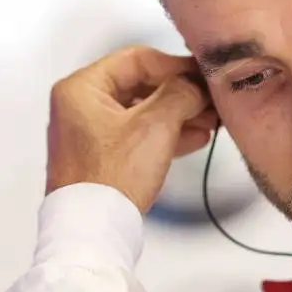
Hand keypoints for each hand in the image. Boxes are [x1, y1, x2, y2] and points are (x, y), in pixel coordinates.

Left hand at [45, 46, 217, 213]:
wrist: (92, 231)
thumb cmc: (110, 179)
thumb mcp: (154, 127)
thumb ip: (180, 94)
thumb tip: (196, 83)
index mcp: (81, 88)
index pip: (136, 59)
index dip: (176, 65)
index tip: (204, 75)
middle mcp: (80, 106)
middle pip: (140, 85)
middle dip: (180, 94)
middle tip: (211, 100)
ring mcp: (89, 133)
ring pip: (142, 111)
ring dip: (178, 114)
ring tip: (210, 122)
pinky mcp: (100, 158)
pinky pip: (137, 135)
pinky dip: (164, 134)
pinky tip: (195, 138)